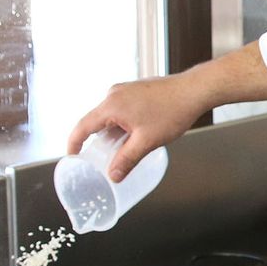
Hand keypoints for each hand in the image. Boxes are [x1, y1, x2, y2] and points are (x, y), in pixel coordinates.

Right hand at [67, 75, 208, 181]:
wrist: (194, 90)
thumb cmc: (173, 111)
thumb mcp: (146, 142)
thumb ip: (127, 160)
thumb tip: (113, 175)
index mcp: (111, 105)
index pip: (83, 126)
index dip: (74, 143)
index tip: (72, 156)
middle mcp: (114, 94)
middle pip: (97, 121)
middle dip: (99, 142)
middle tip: (103, 160)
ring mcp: (125, 90)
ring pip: (111, 116)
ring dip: (114, 134)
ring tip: (125, 149)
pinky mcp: (136, 90)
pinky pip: (121, 110)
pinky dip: (123, 125)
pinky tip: (136, 135)